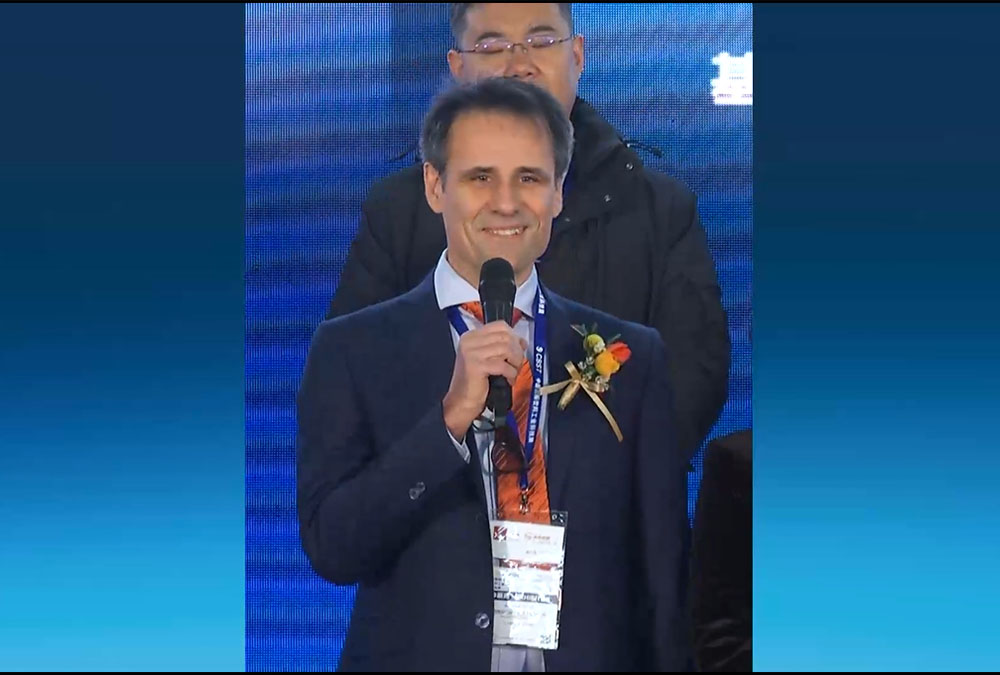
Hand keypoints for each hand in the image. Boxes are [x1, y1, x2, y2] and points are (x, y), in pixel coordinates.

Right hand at [443, 322, 526, 439]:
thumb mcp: (487, 359)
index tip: (519, 347)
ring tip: (512, 373)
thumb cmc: (474, 384)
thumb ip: (501, 347)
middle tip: (516, 364)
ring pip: (506, 348)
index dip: (514, 336)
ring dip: (515, 362)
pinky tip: (507, 380)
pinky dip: (510, 373)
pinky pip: (503, 364)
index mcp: (471, 337)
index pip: (500, 326)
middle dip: (517, 351)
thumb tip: (521, 341)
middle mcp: (469, 342)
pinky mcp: (476, 366)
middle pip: (505, 336)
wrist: (460, 403)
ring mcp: (471, 353)